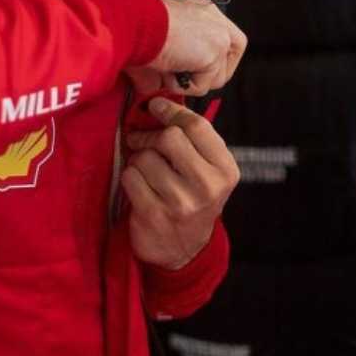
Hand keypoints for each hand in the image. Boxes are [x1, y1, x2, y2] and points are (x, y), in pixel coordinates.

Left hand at [120, 97, 240, 269]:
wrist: (185, 252)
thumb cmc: (195, 200)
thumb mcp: (209, 173)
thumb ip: (195, 142)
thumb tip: (161, 104)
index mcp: (225, 170)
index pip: (197, 127)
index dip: (172, 111)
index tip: (155, 106)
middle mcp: (207, 186)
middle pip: (170, 138)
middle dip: (150, 135)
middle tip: (142, 140)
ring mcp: (180, 202)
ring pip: (145, 157)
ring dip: (139, 159)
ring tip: (145, 170)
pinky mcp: (153, 214)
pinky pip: (131, 178)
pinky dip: (130, 177)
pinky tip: (139, 186)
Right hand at [128, 0, 245, 95]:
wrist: (134, 20)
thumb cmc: (137, 22)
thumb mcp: (158, 38)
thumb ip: (168, 58)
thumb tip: (152, 84)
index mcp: (202, 11)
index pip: (224, 38)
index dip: (212, 59)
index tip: (198, 69)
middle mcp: (215, 20)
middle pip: (229, 58)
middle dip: (208, 75)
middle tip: (183, 75)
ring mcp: (219, 37)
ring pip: (215, 77)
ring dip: (188, 81)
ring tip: (168, 67)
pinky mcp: (215, 53)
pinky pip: (202, 86)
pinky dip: (180, 85)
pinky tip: (167, 70)